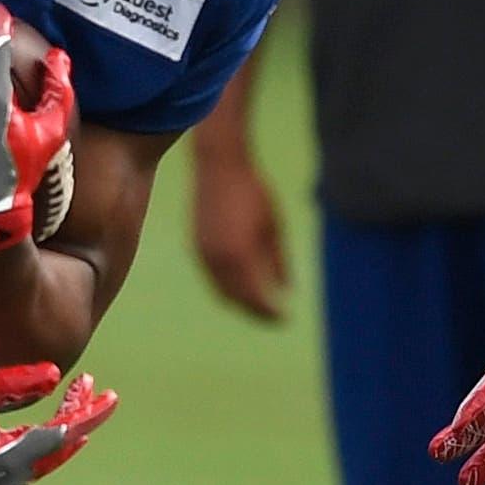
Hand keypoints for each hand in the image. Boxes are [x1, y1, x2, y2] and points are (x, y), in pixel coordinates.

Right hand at [0, 361, 115, 484]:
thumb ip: (17, 382)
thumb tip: (55, 374)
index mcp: (10, 456)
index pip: (65, 433)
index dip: (90, 411)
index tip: (108, 395)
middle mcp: (8, 475)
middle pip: (59, 447)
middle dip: (80, 417)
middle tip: (94, 391)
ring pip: (44, 455)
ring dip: (61, 428)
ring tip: (74, 402)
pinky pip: (26, 462)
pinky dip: (41, 441)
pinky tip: (42, 427)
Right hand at [192, 145, 288, 321]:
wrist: (219, 166)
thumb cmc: (254, 192)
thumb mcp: (275, 227)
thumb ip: (280, 261)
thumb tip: (289, 289)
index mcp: (241, 256)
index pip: (256, 298)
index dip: (271, 313)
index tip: (286, 319)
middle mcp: (218, 261)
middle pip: (237, 301)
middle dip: (256, 313)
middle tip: (275, 318)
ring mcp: (204, 255)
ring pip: (222, 292)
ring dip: (240, 303)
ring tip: (260, 305)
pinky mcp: (196, 247)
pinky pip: (213, 279)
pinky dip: (228, 289)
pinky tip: (243, 285)